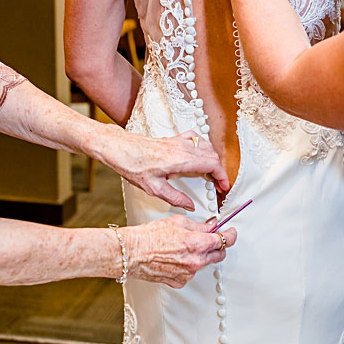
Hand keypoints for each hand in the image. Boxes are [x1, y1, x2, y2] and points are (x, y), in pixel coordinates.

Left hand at [94, 127, 228, 210]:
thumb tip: (188, 205)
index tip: (223, 185)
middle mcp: (183, 147)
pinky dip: (202, 147)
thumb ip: (175, 198)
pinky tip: (198, 154)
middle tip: (217, 184)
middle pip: (212, 155)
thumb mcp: (154, 189)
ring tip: (210, 172)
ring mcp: (178, 141)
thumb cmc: (132, 164)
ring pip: (206, 146)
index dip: (222, 176)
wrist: (119, 148)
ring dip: (212, 159)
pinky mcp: (172, 139)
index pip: (212, 164)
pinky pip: (195, 138)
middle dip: (219, 170)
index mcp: (182, 160)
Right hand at [124, 215, 235, 287]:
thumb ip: (199, 225)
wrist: (132, 253)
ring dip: (200, 255)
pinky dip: (187, 265)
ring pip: (204, 264)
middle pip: (219, 255)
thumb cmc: (149, 237)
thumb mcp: (177, 222)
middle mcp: (195, 261)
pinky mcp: (179, 281)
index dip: (231, 235)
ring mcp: (188, 273)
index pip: (225, 240)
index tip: (231, 232)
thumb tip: (211, 225)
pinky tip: (175, 258)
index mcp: (197, 243)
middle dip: (218, 246)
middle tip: (211, 239)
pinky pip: (190, 273)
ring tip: (183, 247)